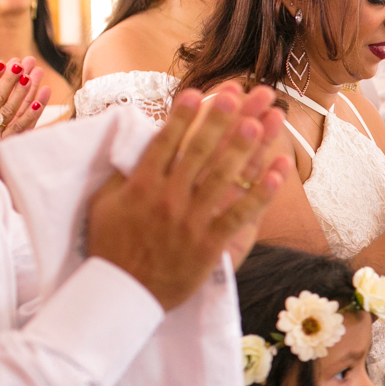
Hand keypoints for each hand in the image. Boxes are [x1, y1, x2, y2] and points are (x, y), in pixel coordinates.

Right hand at [0, 57, 51, 172]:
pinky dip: (30, 115)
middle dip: (11, 78)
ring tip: (32, 75)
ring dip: (23, 91)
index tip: (0, 63)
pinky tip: (39, 103)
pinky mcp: (5, 146)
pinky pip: (20, 128)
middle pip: (0, 96)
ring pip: (11, 108)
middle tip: (21, 62)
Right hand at [86, 84, 287, 309]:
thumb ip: (123, 173)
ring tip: (262, 121)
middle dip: (221, 118)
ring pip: (223, 177)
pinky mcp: (209, 244)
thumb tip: (134, 141)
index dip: (185, 115)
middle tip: (240, 92)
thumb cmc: (111, 247)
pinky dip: (261, 193)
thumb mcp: (106, 204)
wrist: (121, 293)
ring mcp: (191, 221)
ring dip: (244, 147)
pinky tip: (278, 173)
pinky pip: (240, 215)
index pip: (166, 141)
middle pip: (200, 151)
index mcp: (143, 184)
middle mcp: (169, 198)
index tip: (200, 91)